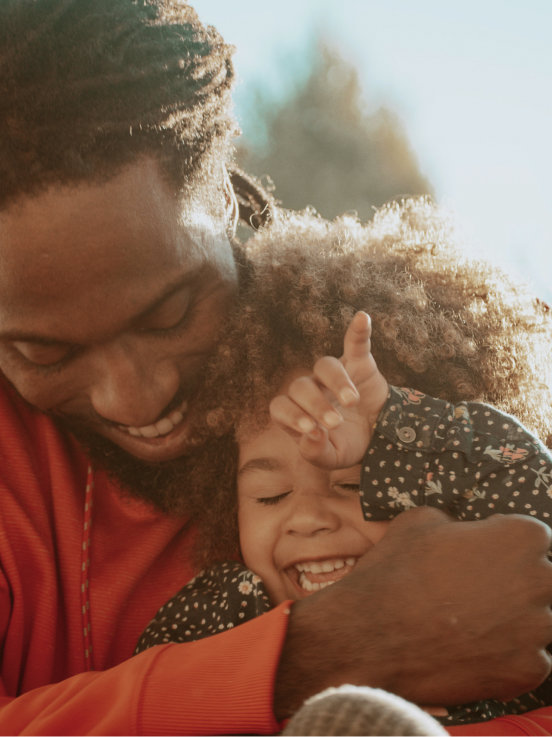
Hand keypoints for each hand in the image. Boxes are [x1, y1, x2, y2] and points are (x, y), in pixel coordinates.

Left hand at [269, 311, 388, 469]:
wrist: (381, 435)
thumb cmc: (348, 444)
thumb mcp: (332, 458)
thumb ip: (316, 452)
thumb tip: (311, 435)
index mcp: (297, 412)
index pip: (280, 407)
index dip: (291, 415)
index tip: (310, 429)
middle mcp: (311, 389)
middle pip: (301, 387)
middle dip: (316, 405)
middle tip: (335, 422)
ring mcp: (333, 374)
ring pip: (324, 366)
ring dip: (336, 381)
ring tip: (351, 401)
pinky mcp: (358, 363)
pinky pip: (355, 343)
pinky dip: (358, 331)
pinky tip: (361, 318)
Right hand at [274, 508, 551, 717]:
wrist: (370, 633)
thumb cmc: (395, 570)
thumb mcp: (419, 521)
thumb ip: (456, 523)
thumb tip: (459, 532)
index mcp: (521, 536)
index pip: (536, 538)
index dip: (507, 547)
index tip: (486, 557)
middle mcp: (540, 580)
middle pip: (544, 581)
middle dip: (518, 584)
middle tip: (479, 593)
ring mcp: (537, 629)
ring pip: (540, 623)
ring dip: (515, 623)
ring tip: (473, 624)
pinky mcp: (526, 670)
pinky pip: (531, 661)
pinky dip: (507, 659)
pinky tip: (473, 651)